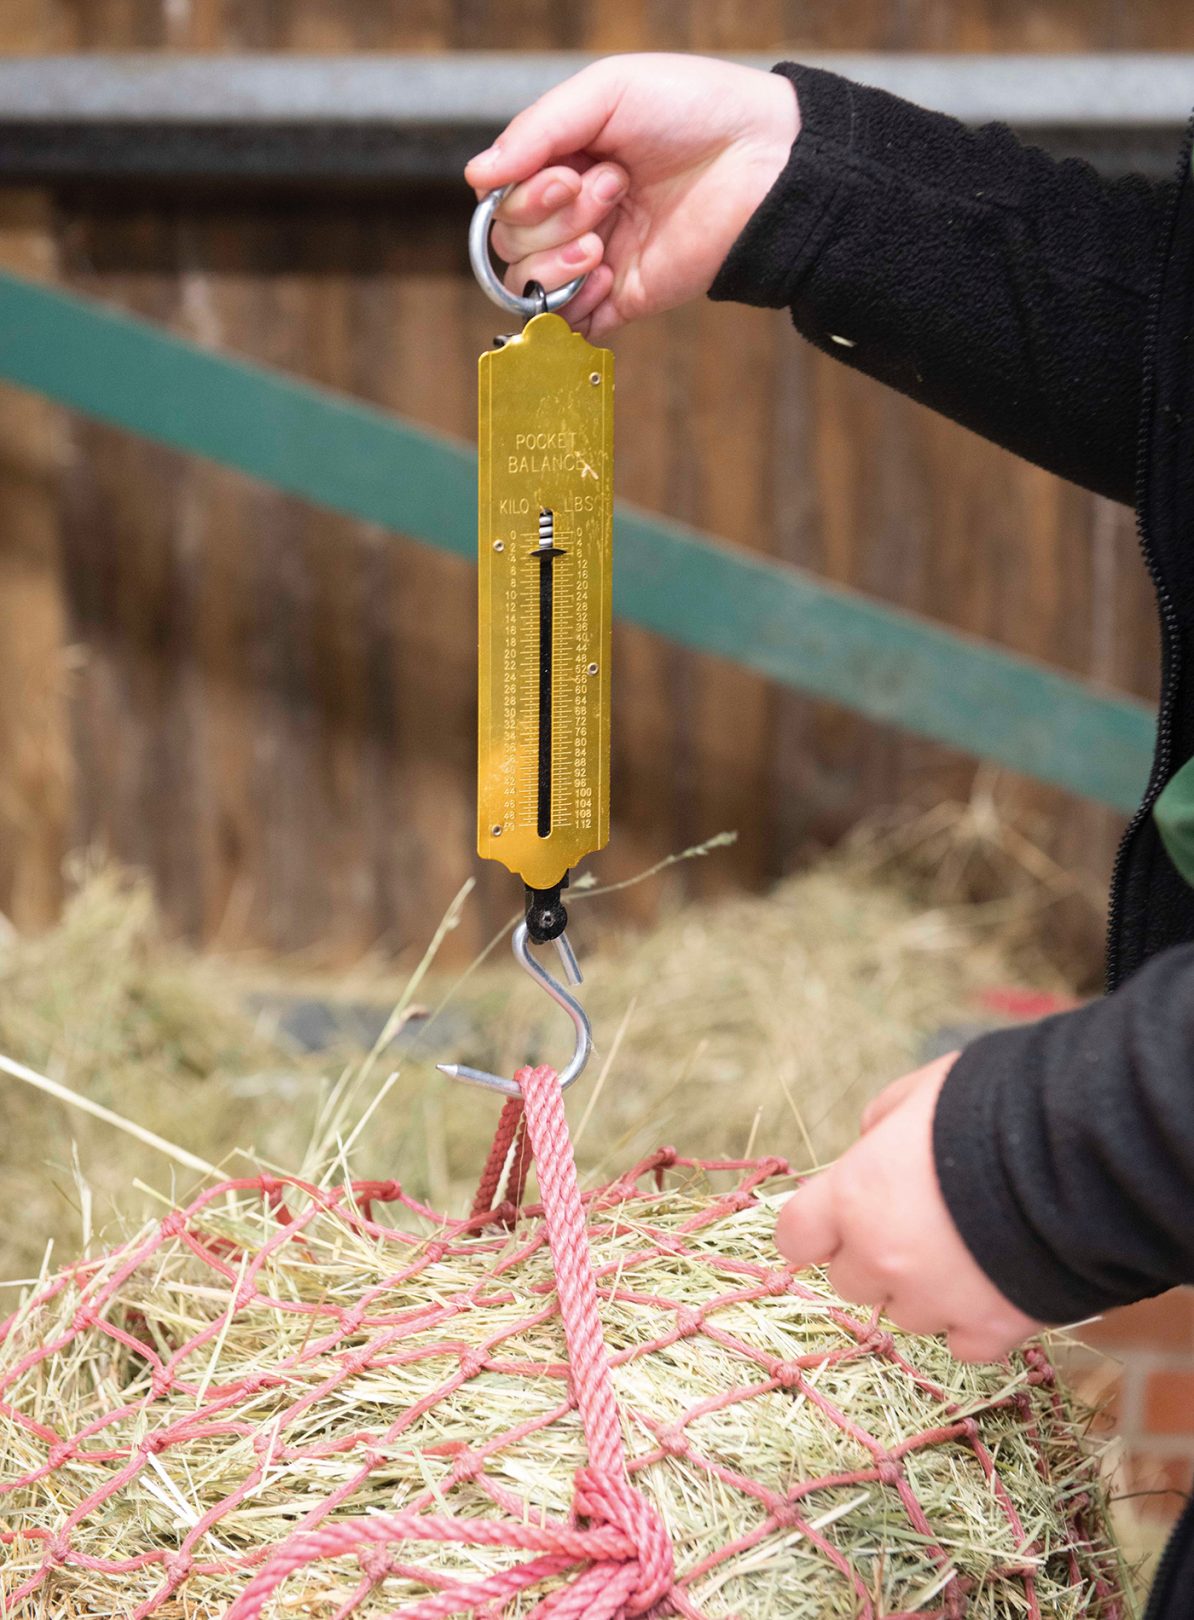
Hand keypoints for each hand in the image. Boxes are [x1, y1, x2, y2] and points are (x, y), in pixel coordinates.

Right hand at [464, 54, 799, 338]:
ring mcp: (597, 258)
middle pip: (510, 242)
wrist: (766, 163)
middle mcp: (576, 213)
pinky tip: (604, 275)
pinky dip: (573, 306)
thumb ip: (536, 130)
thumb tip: (476, 177)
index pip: (503, 196)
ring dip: (557, 260)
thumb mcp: (607, 92)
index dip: (523, 192)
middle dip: (549, 219)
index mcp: (566, 161)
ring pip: (530, 284)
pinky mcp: (625, 297)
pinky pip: (571, 323)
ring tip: (606, 239)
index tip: (568, 172)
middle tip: (611, 190)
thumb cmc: (695, 111)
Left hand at [775, 1054, 1042, 1361]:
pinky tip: (993, 1286)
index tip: (831, 1223)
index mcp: (854, 1196)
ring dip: (923, 1290)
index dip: (814, 1229)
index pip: (795, 1237)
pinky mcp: (991, 1329)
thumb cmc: (992, 1106)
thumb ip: (882, 1123)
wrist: (1079, 1154)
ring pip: (905, 1315)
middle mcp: (883, 1257)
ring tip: (966, 1249)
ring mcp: (936, 1300)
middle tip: (915, 1225)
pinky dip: (972, 1323)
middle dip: (873, 1256)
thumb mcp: (923, 1091)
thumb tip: (870, 1142)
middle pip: (851, 1281)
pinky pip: (962, 1344)